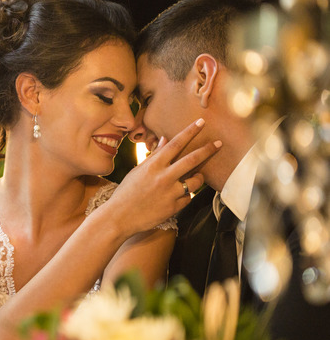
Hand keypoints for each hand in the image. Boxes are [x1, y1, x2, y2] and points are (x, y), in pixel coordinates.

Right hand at [103, 118, 220, 235]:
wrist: (120, 217)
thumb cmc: (126, 192)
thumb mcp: (138, 171)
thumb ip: (155, 155)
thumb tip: (166, 139)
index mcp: (153, 166)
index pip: (175, 144)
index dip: (190, 132)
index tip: (201, 123)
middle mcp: (164, 177)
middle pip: (192, 159)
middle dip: (208, 150)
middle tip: (219, 143)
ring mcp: (170, 193)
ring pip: (196, 181)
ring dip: (198, 177)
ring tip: (196, 177)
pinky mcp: (174, 208)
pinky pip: (187, 198)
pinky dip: (184, 196)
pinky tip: (175, 197)